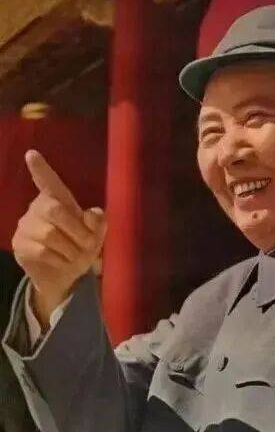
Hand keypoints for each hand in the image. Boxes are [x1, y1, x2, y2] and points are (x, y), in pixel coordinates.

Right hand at [12, 150, 106, 328]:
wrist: (64, 277)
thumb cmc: (80, 249)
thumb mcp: (95, 236)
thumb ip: (98, 223)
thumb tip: (94, 213)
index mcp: (58, 200)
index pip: (48, 181)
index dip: (41, 169)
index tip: (31, 154)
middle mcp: (38, 208)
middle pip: (55, 210)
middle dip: (77, 230)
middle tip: (88, 245)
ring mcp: (26, 226)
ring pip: (49, 234)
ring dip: (70, 249)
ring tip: (75, 256)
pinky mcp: (20, 244)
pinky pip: (43, 251)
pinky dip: (60, 260)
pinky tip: (62, 262)